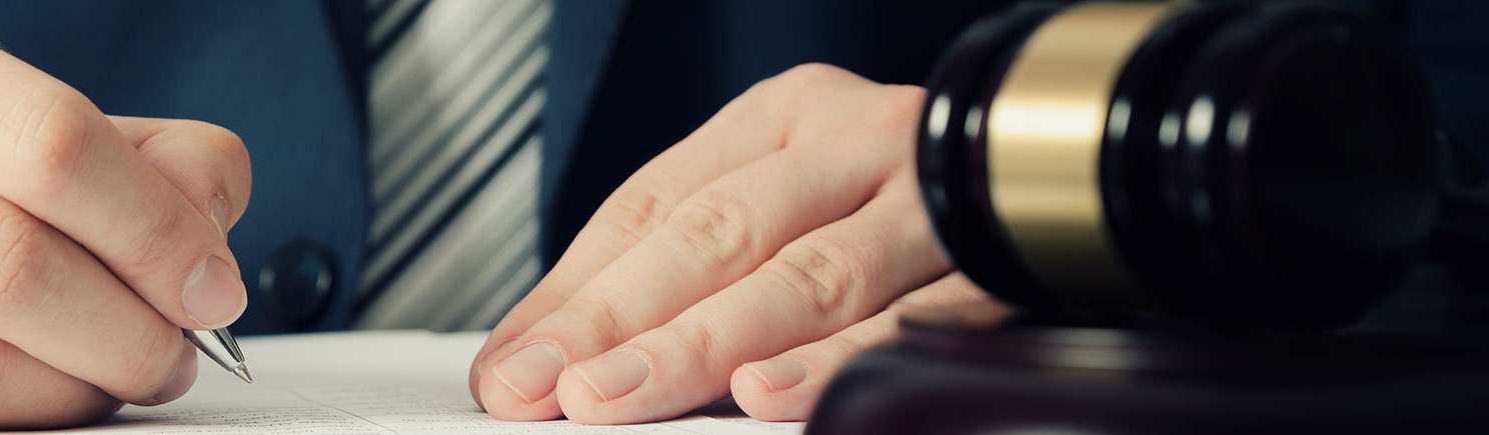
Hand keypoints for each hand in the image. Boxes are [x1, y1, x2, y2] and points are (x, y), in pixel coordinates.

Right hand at [0, 0, 249, 429]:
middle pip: (5, 264)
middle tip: (169, 354)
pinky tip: (16, 398)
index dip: (156, 230)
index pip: (48, 141)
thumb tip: (208, 232)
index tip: (210, 285)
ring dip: (66, 394)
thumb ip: (129, 154)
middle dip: (126, 332)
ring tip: (104, 383)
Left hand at [468, 64, 995, 422]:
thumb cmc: (881, 203)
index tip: (516, 369)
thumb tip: (527, 362)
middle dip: (627, 323)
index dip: (577, 295)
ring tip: (630, 397)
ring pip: (807, 277)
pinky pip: (911, 326)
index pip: (653, 207)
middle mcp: (853, 145)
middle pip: (721, 235)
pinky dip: (838, 363)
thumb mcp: (767, 204)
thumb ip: (656, 276)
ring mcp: (927, 205)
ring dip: (708, 346)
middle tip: (559, 392)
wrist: (1058, 175)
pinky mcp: (994, 271)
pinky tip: (774, 396)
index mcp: (783, 118)